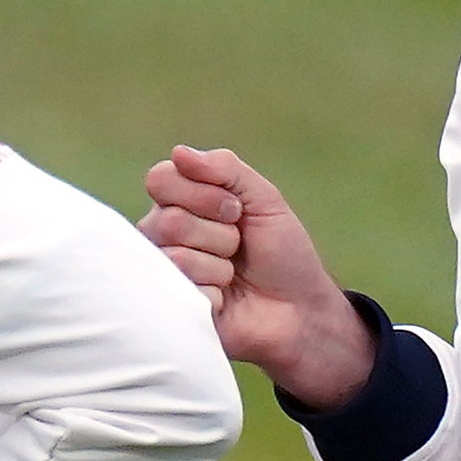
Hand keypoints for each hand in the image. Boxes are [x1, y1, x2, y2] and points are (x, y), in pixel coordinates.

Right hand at [141, 144, 372, 404]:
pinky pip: (184, 292)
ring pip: (177, 257)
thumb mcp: (264, 200)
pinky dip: (217, 295)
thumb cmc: (282, 253)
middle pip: (169, 221)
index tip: (235, 209)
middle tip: (239, 246)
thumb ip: (225, 169)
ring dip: (220, 267)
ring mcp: (163, 272)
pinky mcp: (170, 307)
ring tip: (233, 276)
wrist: (300, 308)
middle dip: (220, 234)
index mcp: (179, 203)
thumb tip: (179, 152)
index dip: (203, 194)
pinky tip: (225, 301)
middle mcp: (161, 235)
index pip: (160, 179)